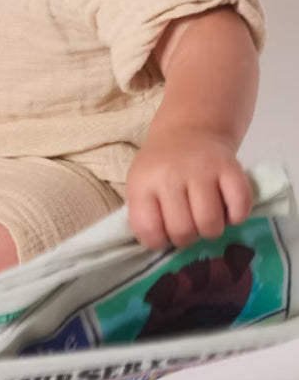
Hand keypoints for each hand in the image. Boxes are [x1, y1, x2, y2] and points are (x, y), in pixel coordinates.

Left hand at [125, 129, 252, 250]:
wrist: (188, 130)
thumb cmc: (162, 167)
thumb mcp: (141, 185)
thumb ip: (145, 215)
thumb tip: (159, 248)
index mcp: (143, 182)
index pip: (149, 230)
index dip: (158, 241)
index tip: (164, 233)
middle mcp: (171, 175)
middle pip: (183, 231)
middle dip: (187, 237)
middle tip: (188, 225)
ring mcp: (202, 170)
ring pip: (211, 225)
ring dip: (211, 229)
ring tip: (205, 216)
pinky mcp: (230, 168)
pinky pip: (239, 208)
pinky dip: (236, 216)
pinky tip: (226, 209)